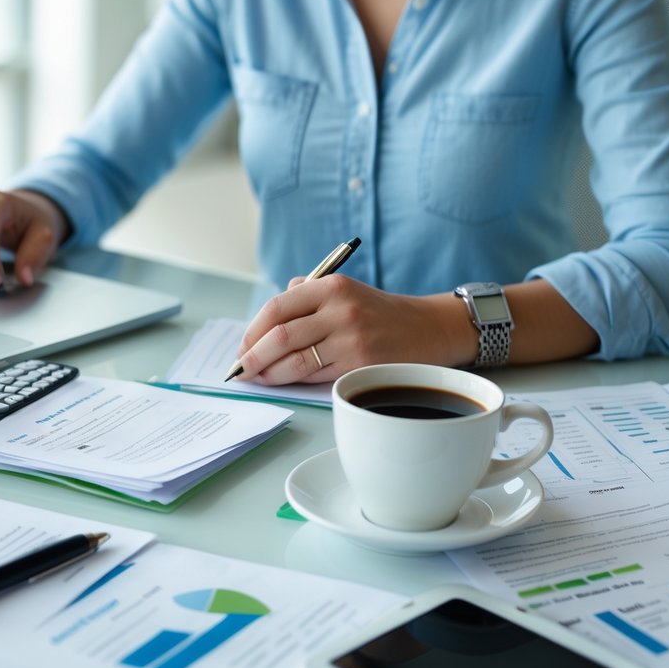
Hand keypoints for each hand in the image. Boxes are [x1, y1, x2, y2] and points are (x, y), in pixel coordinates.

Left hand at [232, 275, 470, 384]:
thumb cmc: (377, 312)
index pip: (277, 308)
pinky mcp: (362, 364)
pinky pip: (316, 375)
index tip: (241, 346)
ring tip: (257, 378)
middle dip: (253, 356)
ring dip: (270, 373)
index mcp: (330, 286)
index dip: (252, 331)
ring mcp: (352, 339)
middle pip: (281, 336)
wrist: (428, 328)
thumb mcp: (343, 290)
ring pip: (296, 360)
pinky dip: (294, 379)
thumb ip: (304, 296)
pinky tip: (284, 380)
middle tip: (240, 369)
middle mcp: (341, 310)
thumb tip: (264, 323)